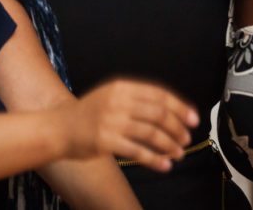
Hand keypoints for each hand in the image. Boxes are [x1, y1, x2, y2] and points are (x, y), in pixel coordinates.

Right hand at [54, 79, 197, 172]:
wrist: (59, 128)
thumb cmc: (87, 115)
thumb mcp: (110, 96)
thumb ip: (135, 99)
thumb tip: (169, 110)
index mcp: (121, 86)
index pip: (159, 94)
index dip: (180, 106)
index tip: (193, 118)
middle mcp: (117, 101)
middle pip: (158, 113)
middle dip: (177, 127)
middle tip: (186, 138)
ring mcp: (111, 120)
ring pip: (151, 133)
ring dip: (170, 144)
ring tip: (178, 153)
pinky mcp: (105, 141)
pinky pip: (138, 151)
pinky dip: (155, 160)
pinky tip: (164, 165)